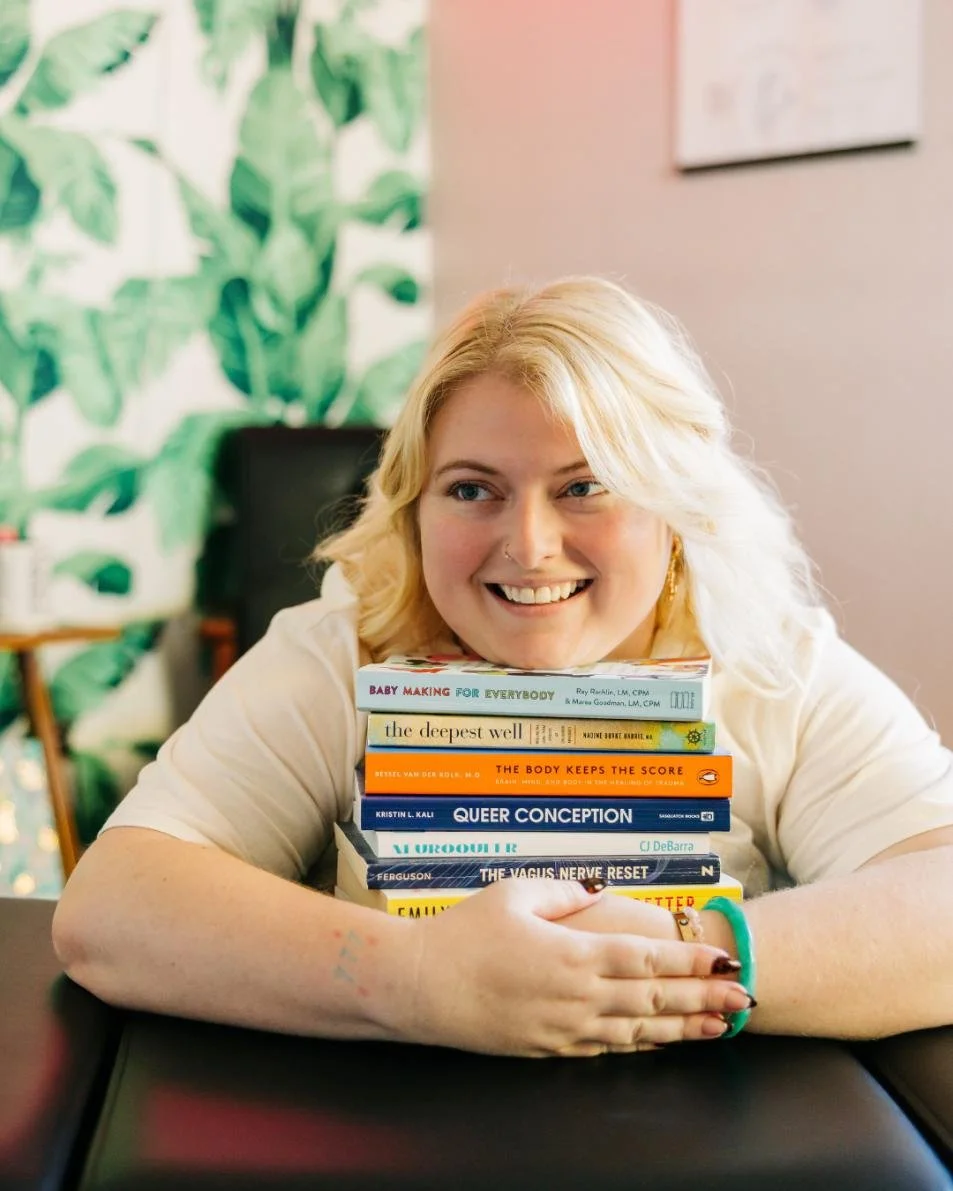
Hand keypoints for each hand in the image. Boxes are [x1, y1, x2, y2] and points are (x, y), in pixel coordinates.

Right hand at [398, 878, 751, 1057]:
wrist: (418, 988)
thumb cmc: (463, 934)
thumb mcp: (514, 894)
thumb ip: (564, 891)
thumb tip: (601, 889)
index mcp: (573, 955)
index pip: (647, 958)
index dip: (690, 960)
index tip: (723, 960)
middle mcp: (577, 997)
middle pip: (654, 998)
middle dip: (704, 997)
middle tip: (744, 998)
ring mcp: (564, 1028)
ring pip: (639, 1030)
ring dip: (683, 1027)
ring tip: (721, 1026)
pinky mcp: (548, 1048)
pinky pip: (608, 1048)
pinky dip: (643, 1044)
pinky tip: (663, 1041)